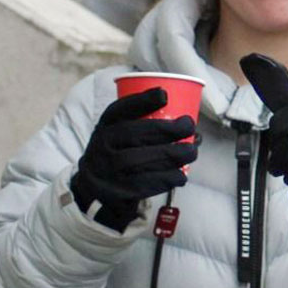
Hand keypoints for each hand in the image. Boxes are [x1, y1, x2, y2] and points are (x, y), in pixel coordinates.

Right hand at [71, 87, 197, 230]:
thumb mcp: (120, 136)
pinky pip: (143, 184)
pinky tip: (180, 176)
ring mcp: (106, 171)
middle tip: (189, 128)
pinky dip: (167, 179)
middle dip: (166, 129)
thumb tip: (191, 127)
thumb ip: (145, 127)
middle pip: (132, 134)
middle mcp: (100, 147)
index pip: (117, 111)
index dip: (140, 101)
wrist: (96, 191)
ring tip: (191, 152)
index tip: (164, 95)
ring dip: (172, 155)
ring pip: (140, 161)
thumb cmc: (120, 156)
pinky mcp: (116, 193)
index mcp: (103, 129)